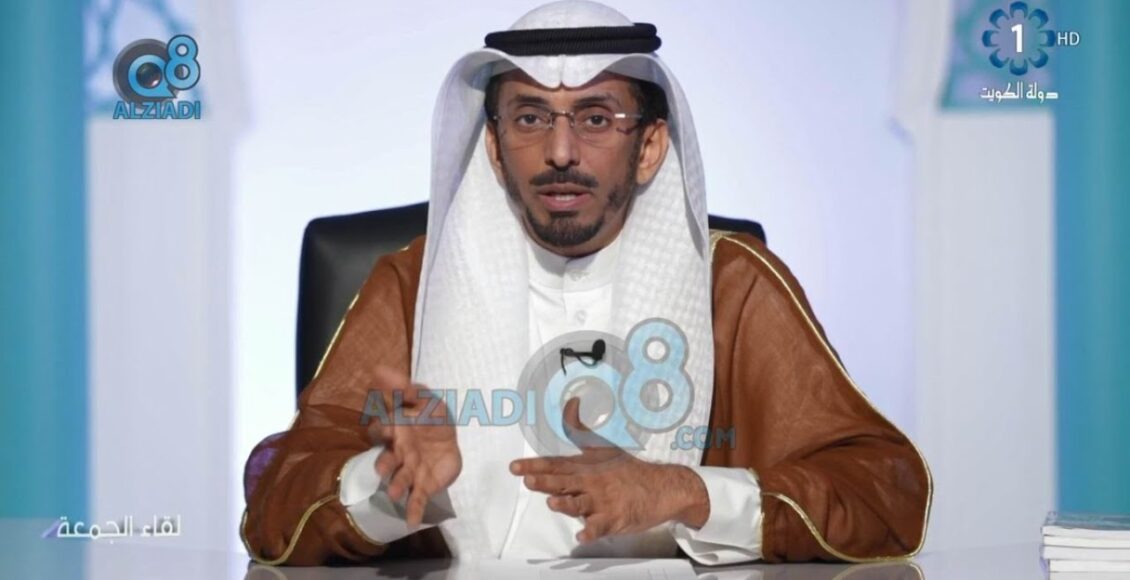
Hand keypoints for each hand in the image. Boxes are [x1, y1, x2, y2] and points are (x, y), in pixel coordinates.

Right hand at [364, 366, 461, 528]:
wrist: (450, 438)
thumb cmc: (432, 416)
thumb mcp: (424, 398)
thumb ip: (404, 387)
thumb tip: (379, 367)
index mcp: (396, 430)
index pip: (383, 430)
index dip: (380, 429)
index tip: (379, 427)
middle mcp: (399, 452)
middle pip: (387, 459)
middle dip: (383, 465)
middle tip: (381, 469)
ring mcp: (410, 469)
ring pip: (400, 479)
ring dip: (396, 487)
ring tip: (395, 494)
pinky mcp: (424, 483)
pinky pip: (417, 498)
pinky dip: (413, 510)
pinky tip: (411, 522)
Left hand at [509, 398, 708, 542]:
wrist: (662, 487)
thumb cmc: (627, 469)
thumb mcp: (602, 447)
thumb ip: (579, 429)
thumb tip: (570, 402)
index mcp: (585, 467)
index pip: (555, 465)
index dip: (534, 465)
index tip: (515, 467)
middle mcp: (592, 483)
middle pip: (564, 482)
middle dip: (546, 481)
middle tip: (529, 480)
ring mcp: (603, 502)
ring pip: (581, 504)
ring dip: (567, 503)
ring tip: (553, 502)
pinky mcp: (615, 519)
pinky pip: (601, 527)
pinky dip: (592, 531)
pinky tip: (582, 535)